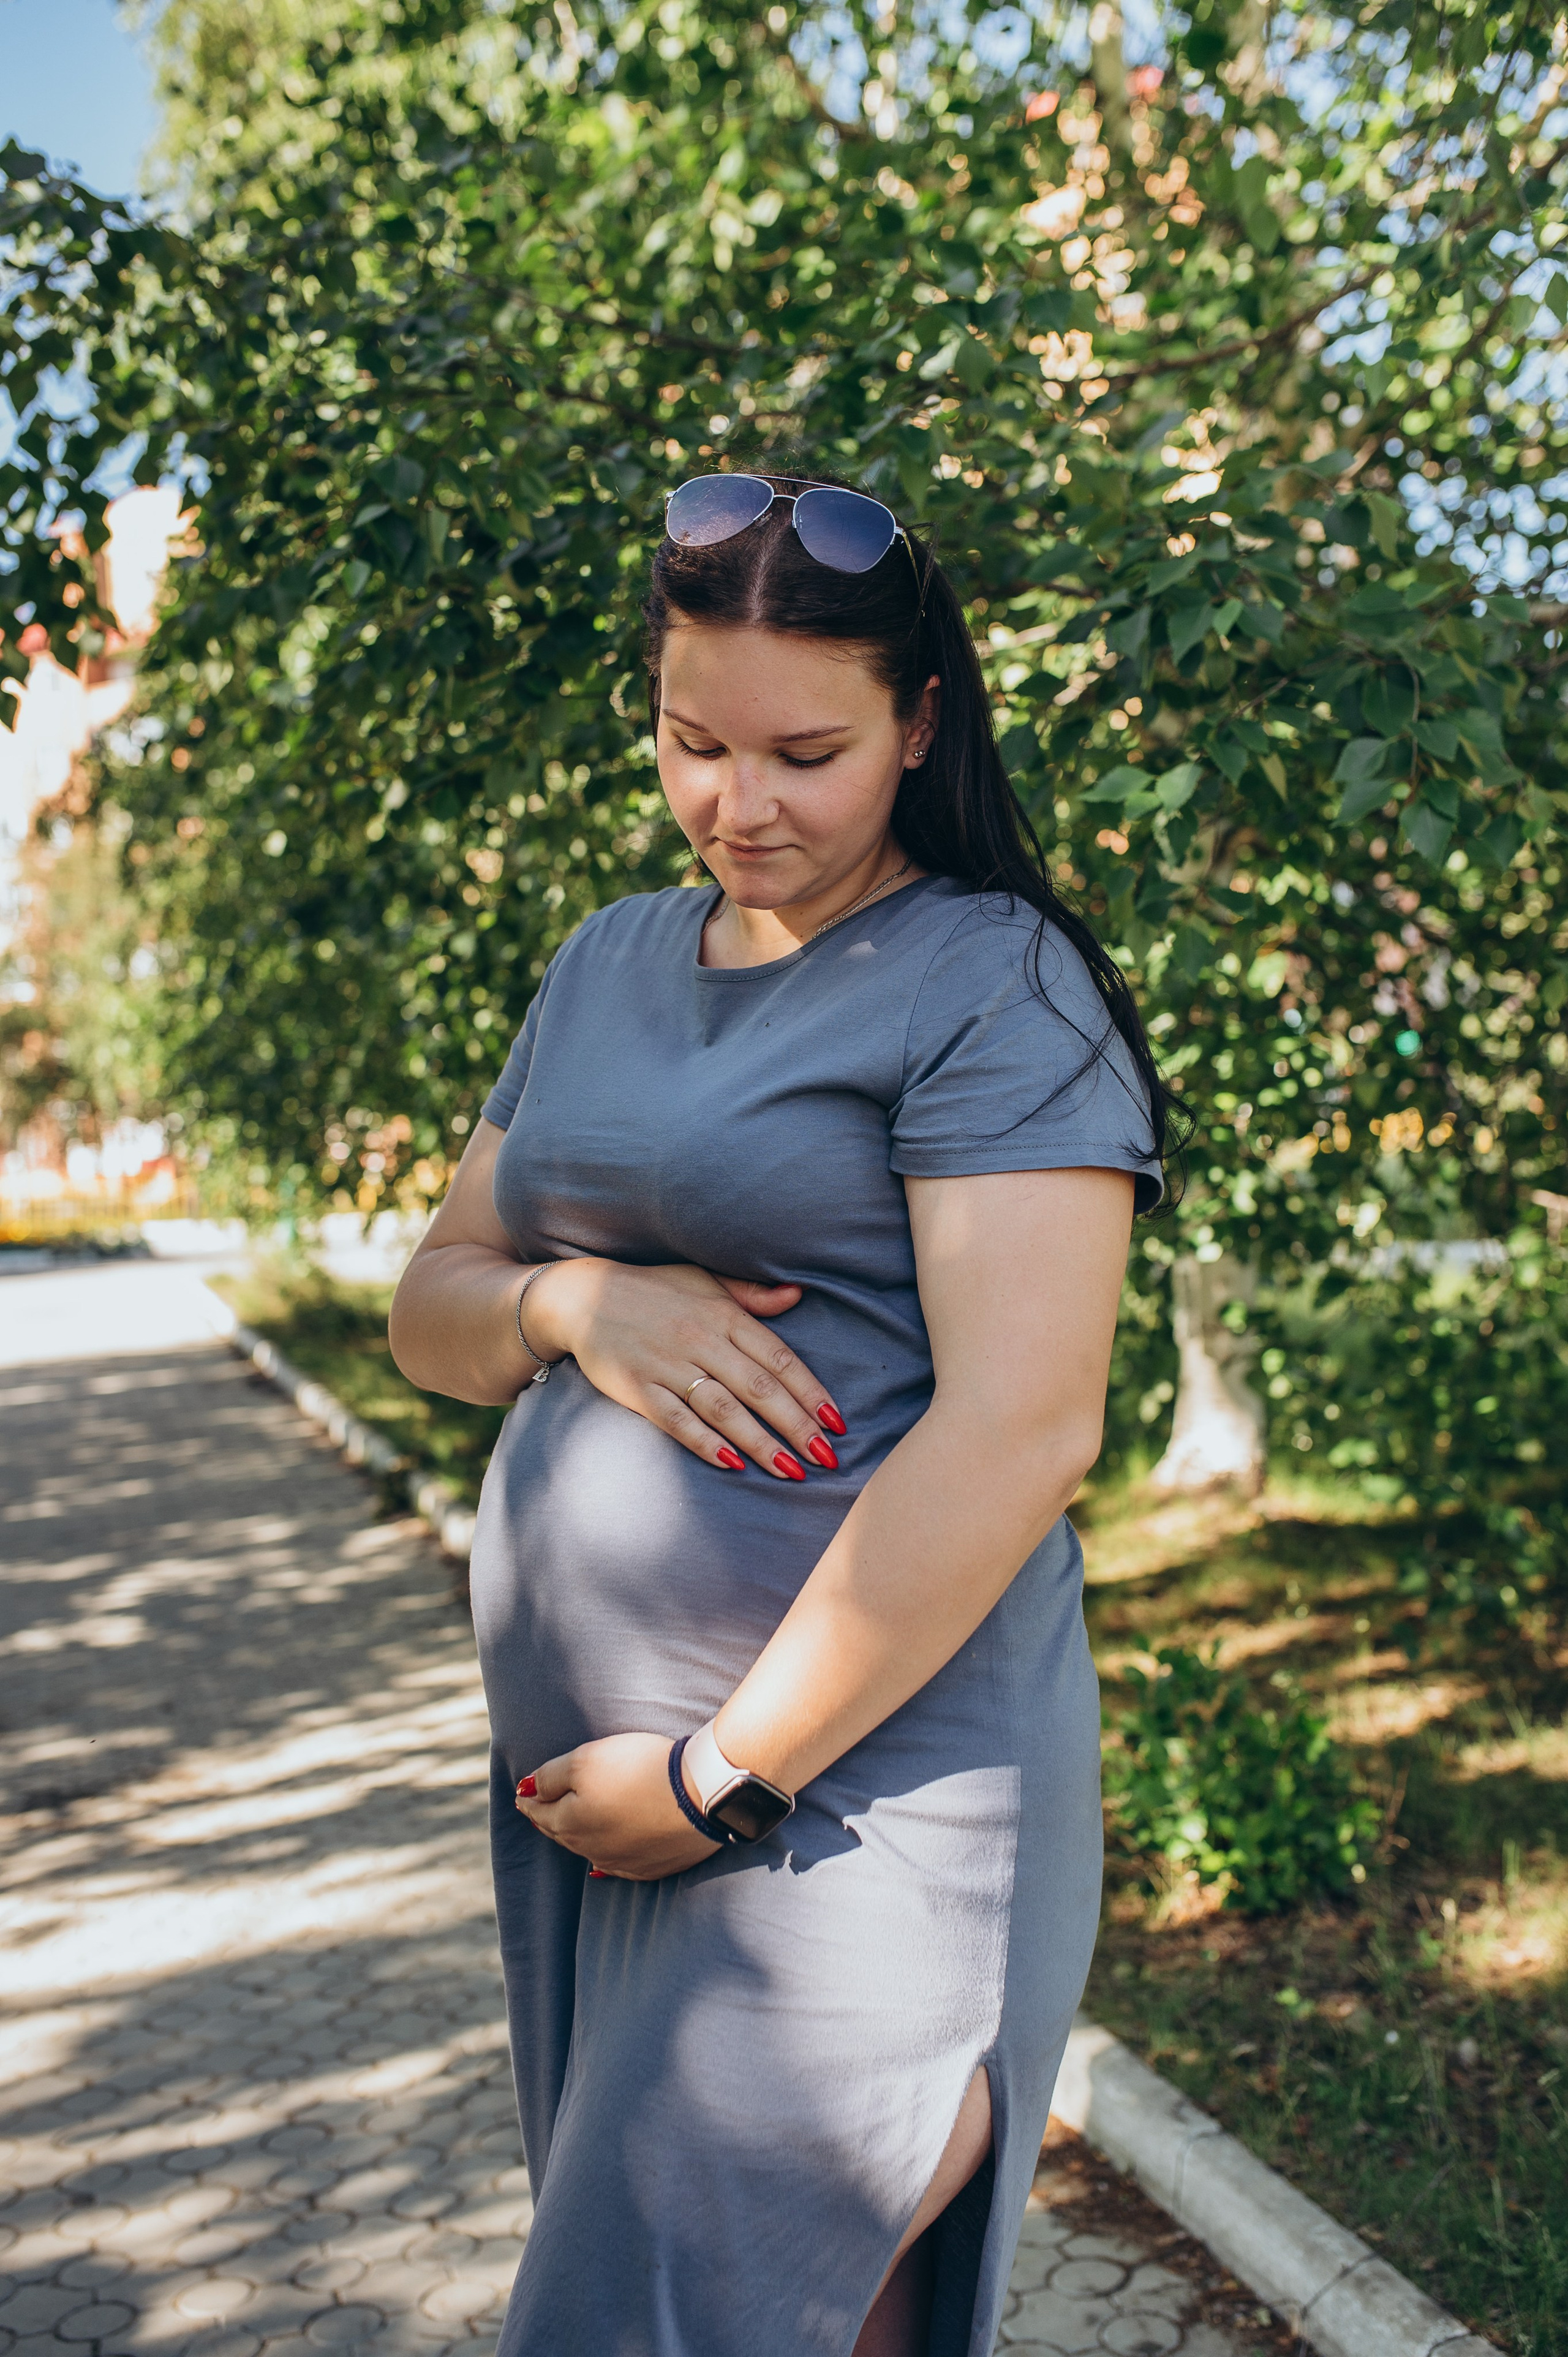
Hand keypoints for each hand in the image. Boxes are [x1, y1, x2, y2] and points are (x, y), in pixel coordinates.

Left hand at [515, 1733, 720, 1879]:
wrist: (700, 1795)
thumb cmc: (639, 1770)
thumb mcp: (586, 1759)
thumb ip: (551, 1776)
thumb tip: (527, 1790)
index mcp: (571, 1823)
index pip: (540, 1811)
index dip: (531, 1798)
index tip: (523, 1794)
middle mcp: (591, 1850)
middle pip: (562, 1832)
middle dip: (548, 1819)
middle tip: (538, 1808)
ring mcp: (623, 1863)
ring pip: (588, 1850)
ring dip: (576, 1837)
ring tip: (567, 1826)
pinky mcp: (652, 1867)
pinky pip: (619, 1865)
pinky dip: (606, 1856)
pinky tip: (600, 1863)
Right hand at [520, 1258, 847, 1480]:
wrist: (582, 1297)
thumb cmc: (654, 1290)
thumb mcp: (704, 1280)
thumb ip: (751, 1294)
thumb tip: (798, 1294)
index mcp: (722, 1314)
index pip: (778, 1357)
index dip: (810, 1391)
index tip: (837, 1422)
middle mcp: (699, 1339)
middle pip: (758, 1389)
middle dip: (797, 1426)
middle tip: (828, 1458)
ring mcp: (667, 1366)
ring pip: (723, 1409)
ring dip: (760, 1442)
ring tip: (792, 1471)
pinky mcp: (638, 1389)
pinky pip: (677, 1421)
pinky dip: (706, 1443)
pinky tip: (733, 1465)